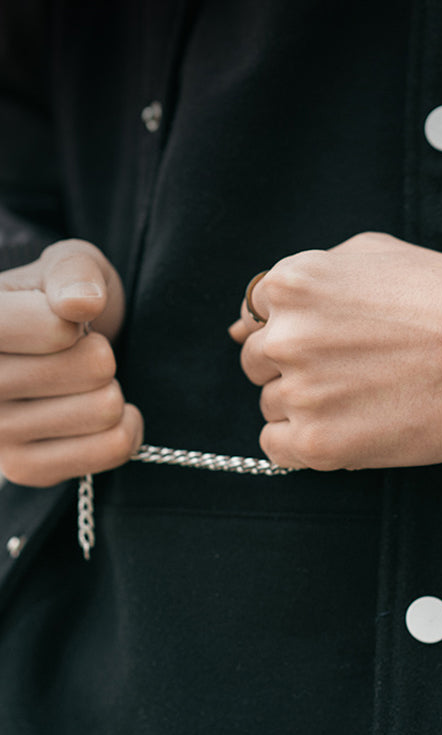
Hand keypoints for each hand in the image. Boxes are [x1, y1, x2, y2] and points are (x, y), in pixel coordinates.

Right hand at [0, 239, 142, 486]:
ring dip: (109, 389)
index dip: (77, 320)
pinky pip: (113, 448)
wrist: (52, 348)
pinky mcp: (23, 470)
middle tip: (74, 353)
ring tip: (77, 381)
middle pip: (95, 369)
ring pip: (106, 408)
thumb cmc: (57, 298)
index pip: (56, 331)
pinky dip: (125, 428)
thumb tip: (81, 302)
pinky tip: (100, 413)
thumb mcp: (69, 265)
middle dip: (100, 353)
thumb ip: (75, 273)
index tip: (57, 319)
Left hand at [229, 232, 441, 470]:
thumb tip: (244, 316)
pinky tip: (341, 428)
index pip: (257, 313)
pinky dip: (300, 442)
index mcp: (294, 284)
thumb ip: (309, 273)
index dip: (294, 327)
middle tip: (348, 370)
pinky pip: (275, 447)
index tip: (326, 340)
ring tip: (360, 399)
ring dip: (305, 404)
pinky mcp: (316, 443)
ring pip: (271, 403)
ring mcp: (300, 391)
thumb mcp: (376, 253)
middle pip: (258, 359)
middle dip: (295, 364)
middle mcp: (286, 335)